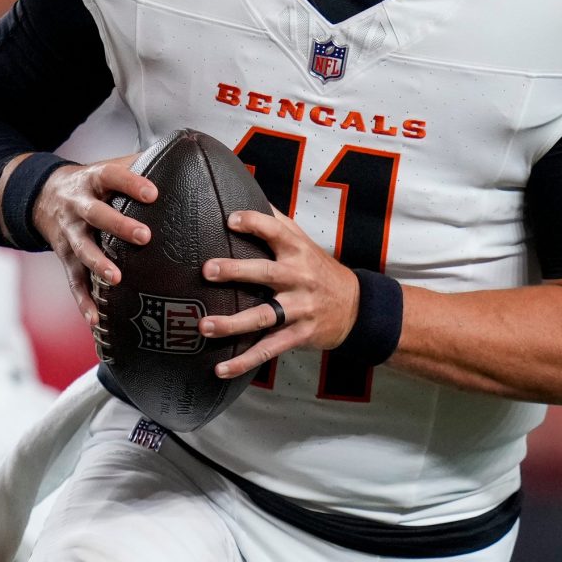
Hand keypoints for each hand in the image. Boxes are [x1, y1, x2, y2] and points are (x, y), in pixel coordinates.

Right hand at [29, 156, 157, 321]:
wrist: (42, 196)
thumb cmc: (92, 184)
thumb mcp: (109, 166)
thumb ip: (142, 162)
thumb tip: (185, 152)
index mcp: (93, 180)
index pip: (112, 177)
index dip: (131, 184)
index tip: (153, 193)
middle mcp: (78, 206)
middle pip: (96, 214)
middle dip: (119, 225)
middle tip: (145, 236)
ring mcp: (70, 233)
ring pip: (82, 249)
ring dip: (99, 264)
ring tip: (117, 278)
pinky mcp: (65, 258)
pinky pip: (73, 281)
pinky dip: (83, 301)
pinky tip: (96, 320)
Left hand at [199, 210, 359, 379]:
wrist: (356, 307)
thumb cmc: (319, 270)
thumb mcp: (304, 241)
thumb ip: (276, 221)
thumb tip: (243, 193)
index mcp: (297, 251)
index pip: (275, 231)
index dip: (253, 223)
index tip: (229, 220)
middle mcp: (299, 278)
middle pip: (265, 274)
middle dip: (236, 272)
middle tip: (207, 270)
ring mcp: (299, 308)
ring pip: (263, 316)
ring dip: (233, 323)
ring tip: (204, 326)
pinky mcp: (299, 335)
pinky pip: (269, 349)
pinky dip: (244, 361)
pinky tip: (221, 369)